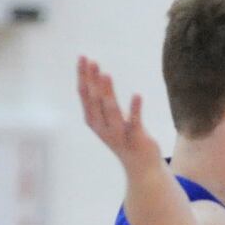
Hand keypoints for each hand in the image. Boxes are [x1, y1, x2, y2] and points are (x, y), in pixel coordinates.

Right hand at [77, 55, 162, 176]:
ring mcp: (118, 134)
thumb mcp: (108, 118)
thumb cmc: (124, 137)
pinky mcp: (135, 138)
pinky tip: (137, 95)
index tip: (83, 58)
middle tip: (93, 61)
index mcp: (94, 121)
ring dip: (107, 93)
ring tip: (106, 74)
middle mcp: (102, 128)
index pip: (85, 95)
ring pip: (110, 112)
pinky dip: (135, 109)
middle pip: (95, 101)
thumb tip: (96, 75)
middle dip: (93, 81)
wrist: (141, 167)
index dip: (83, 77)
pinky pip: (134, 122)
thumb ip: (101, 100)